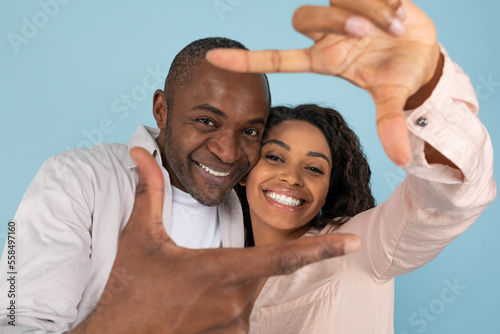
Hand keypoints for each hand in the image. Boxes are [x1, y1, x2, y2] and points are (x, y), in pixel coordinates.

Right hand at [71, 147, 359, 333]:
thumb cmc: (130, 288)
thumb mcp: (140, 236)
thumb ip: (150, 191)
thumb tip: (140, 150)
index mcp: (221, 268)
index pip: (284, 256)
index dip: (323, 248)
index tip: (354, 242)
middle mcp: (235, 301)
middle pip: (260, 273)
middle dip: (241, 266)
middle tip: (197, 277)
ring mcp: (233, 326)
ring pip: (247, 298)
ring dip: (227, 290)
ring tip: (186, 297)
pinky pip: (239, 319)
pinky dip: (223, 309)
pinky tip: (191, 312)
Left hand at [206, 0, 440, 166]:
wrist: (424, 53)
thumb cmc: (400, 76)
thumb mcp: (392, 98)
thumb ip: (390, 124)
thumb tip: (401, 160)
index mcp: (325, 61)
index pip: (276, 59)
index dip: (245, 61)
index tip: (212, 59)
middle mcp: (326, 35)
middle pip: (302, 18)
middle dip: (335, 22)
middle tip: (367, 33)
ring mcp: (340, 12)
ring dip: (367, 10)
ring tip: (394, 27)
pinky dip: (382, 0)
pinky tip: (398, 13)